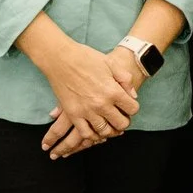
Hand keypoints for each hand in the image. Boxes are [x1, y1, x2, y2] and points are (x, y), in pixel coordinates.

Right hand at [33, 39, 140, 159]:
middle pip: (121, 124)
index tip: (128, 105)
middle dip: (123, 121)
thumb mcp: (110, 63)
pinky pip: (86, 133)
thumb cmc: (85, 57)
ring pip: (104, 131)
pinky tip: (94, 130)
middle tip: (120, 117)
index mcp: (113, 90)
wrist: (59, 58)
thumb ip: (124, 79)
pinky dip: (92, 135)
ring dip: (109, 130)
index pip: (133, 109)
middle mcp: (101, 104)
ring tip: (109, 124)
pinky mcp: (73, 114)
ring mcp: (86, 111)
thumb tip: (133, 95)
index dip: (132, 107)